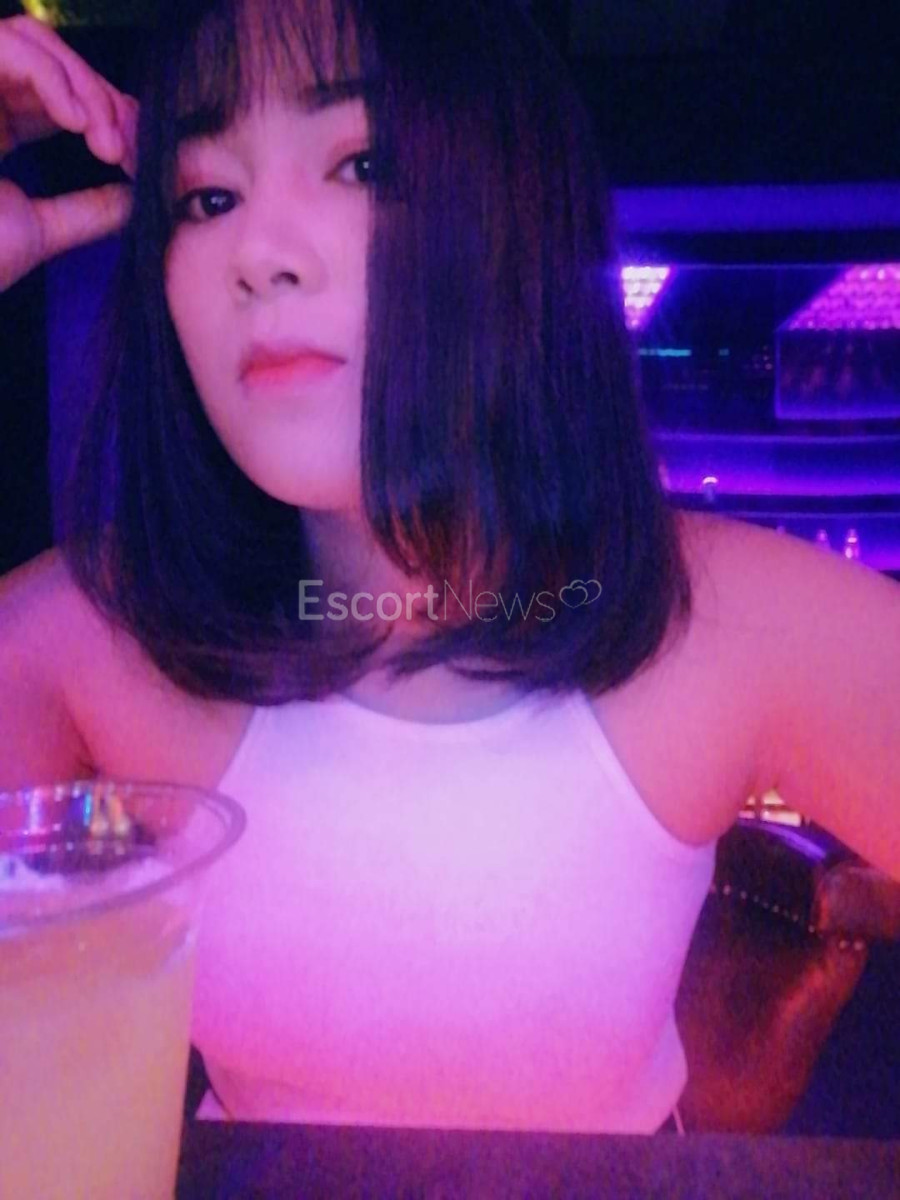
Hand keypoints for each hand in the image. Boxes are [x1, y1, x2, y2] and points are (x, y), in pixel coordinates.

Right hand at [0, 14, 138, 292]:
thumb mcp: (42, 231)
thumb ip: (89, 211)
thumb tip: (137, 199)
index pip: (63, 93)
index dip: (107, 115)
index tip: (136, 161)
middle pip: (55, 59)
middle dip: (105, 100)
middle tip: (127, 152)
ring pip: (35, 42)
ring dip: (85, 87)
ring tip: (106, 143)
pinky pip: (8, 47)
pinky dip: (51, 77)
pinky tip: (77, 122)